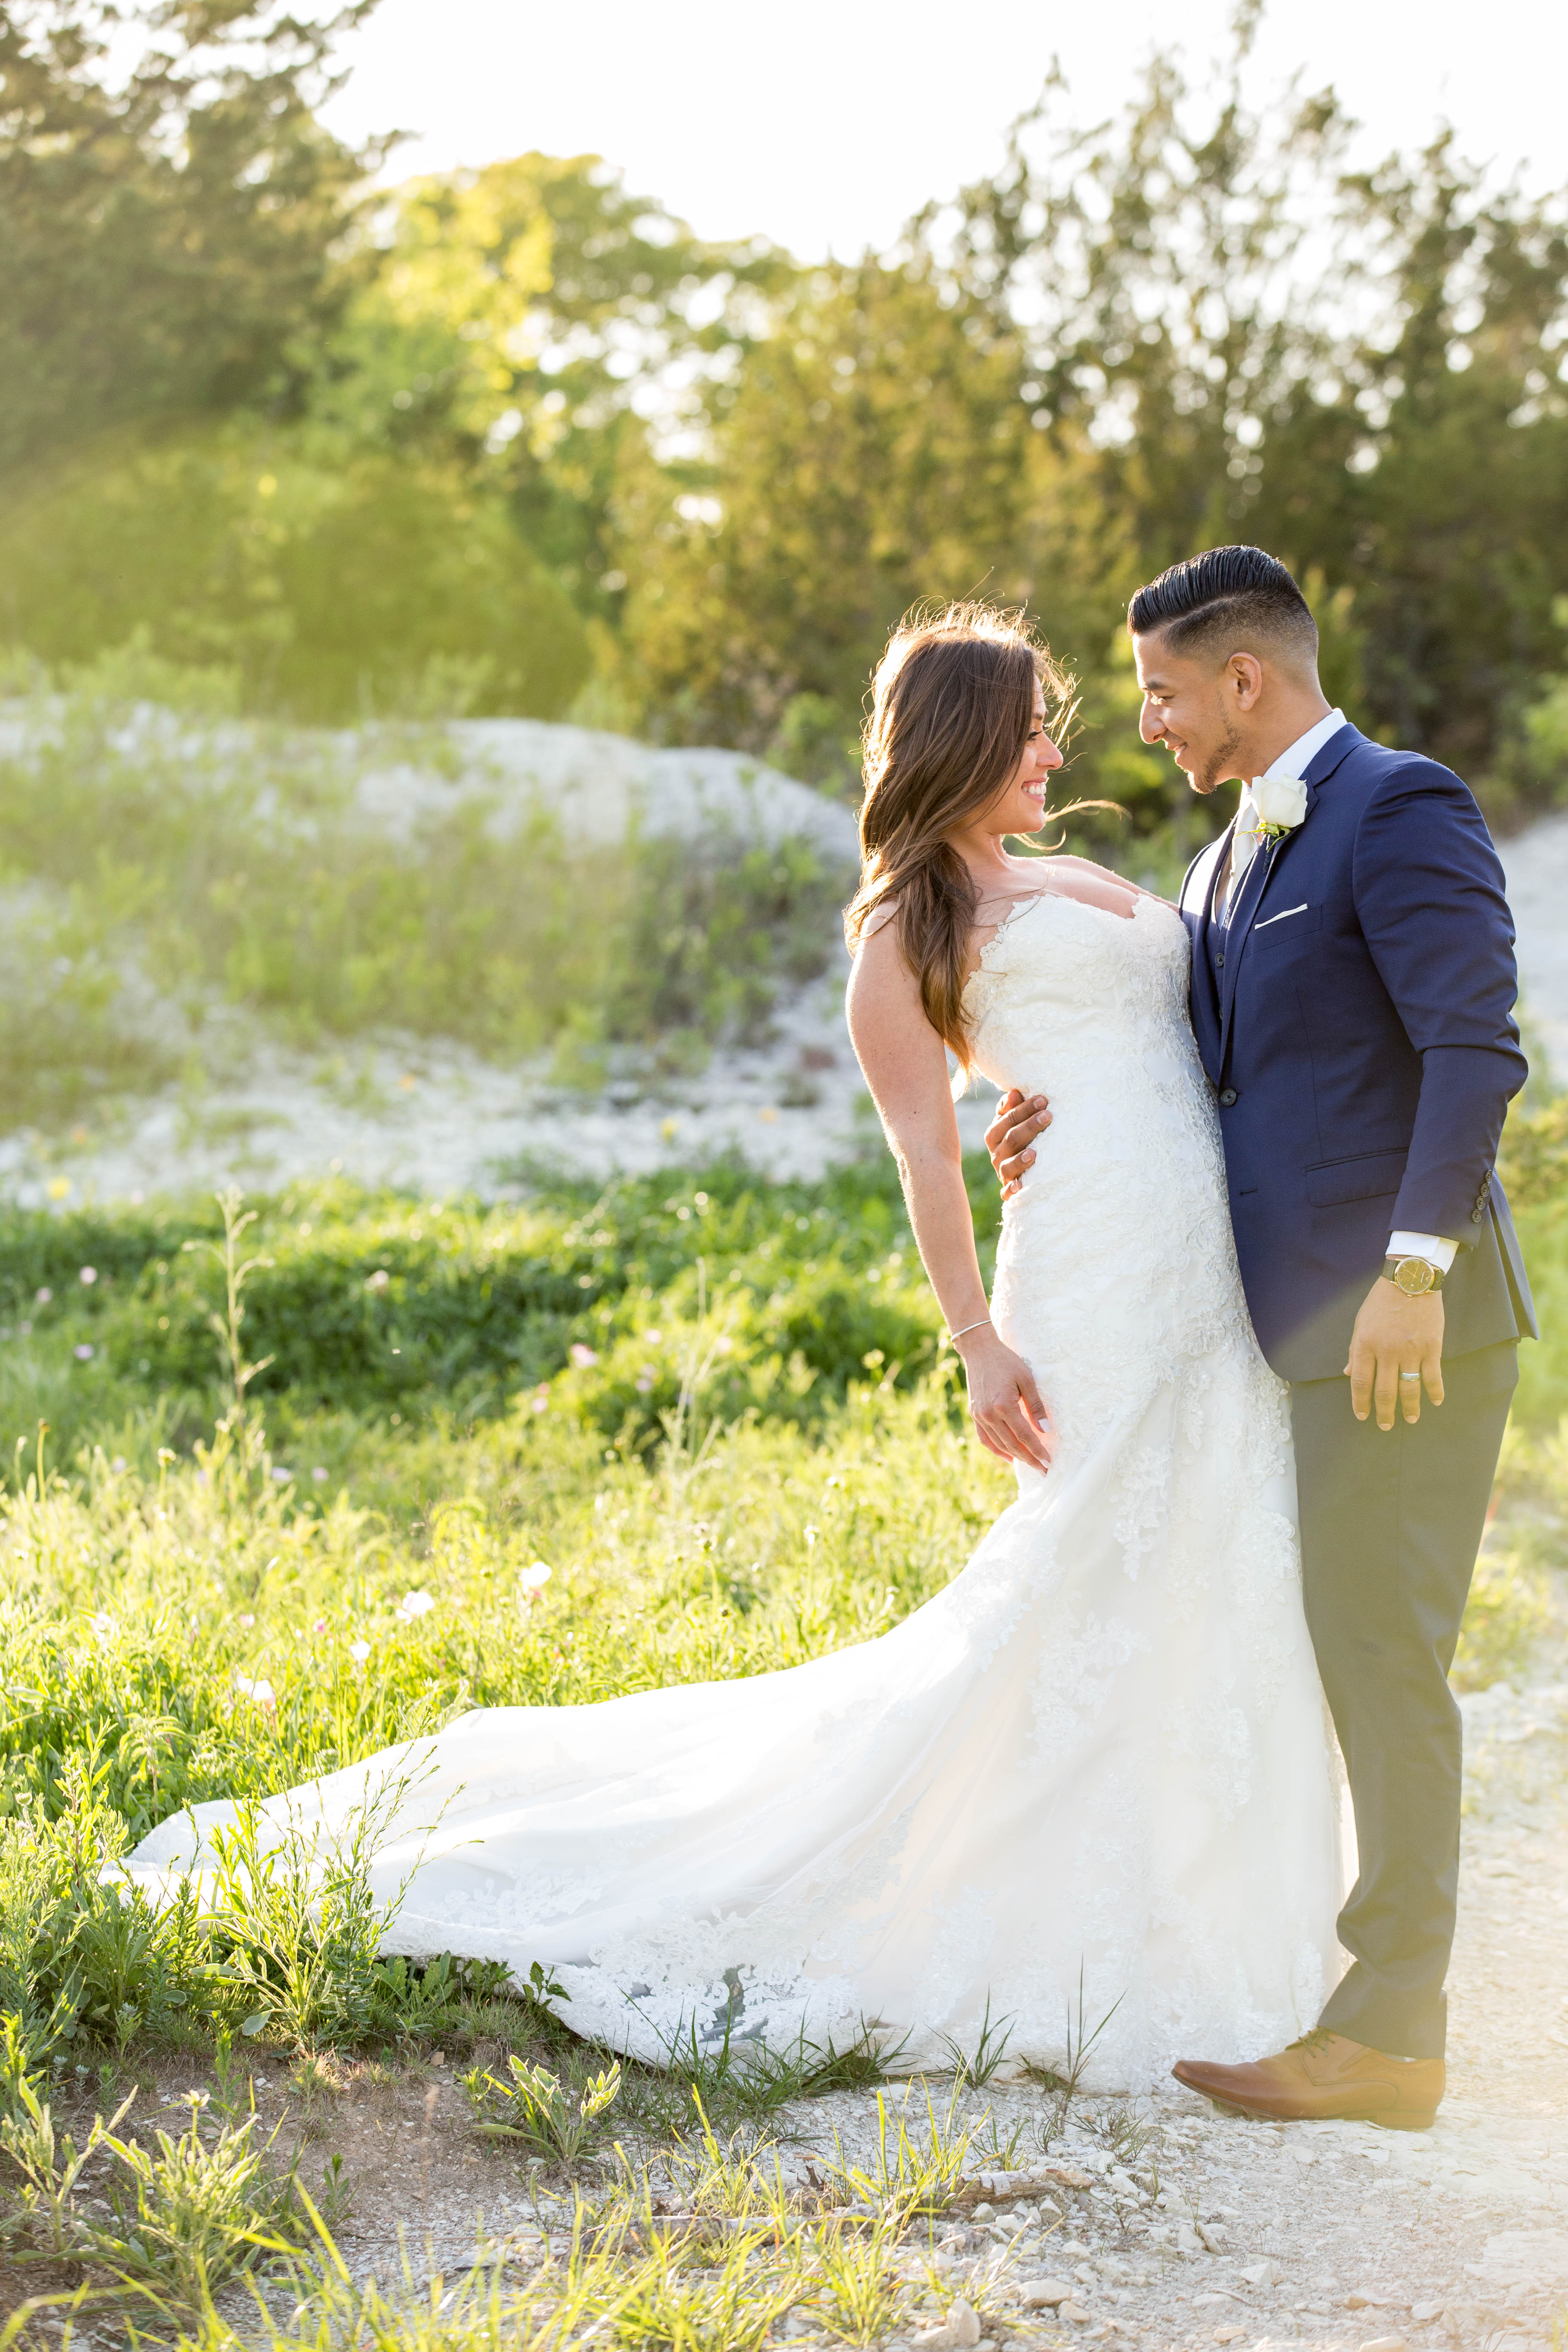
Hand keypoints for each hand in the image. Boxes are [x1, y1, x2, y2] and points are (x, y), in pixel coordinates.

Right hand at [957, 1327, 1054, 1470]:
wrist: (979, 1350)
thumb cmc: (1006, 1362)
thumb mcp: (1026, 1380)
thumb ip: (1036, 1406)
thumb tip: (1046, 1431)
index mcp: (1004, 1405)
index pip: (1024, 1436)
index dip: (1037, 1451)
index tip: (1048, 1462)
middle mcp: (989, 1414)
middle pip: (1012, 1445)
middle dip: (1029, 1459)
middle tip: (1043, 1470)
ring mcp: (979, 1416)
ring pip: (999, 1444)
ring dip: (1015, 1457)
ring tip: (1030, 1463)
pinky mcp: (974, 1414)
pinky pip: (985, 1439)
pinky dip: (997, 1450)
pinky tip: (1008, 1456)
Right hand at [984, 1088, 1052, 1199]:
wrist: (1019, 1171)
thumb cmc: (1021, 1139)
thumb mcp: (1013, 1123)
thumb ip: (1011, 1108)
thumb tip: (1014, 1092)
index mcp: (995, 1134)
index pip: (1006, 1119)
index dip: (1024, 1109)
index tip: (1043, 1100)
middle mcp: (996, 1153)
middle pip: (1010, 1139)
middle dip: (1029, 1126)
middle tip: (1048, 1116)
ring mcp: (1002, 1173)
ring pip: (1008, 1166)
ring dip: (1020, 1160)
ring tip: (1034, 1153)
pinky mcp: (1008, 1191)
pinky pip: (1006, 1193)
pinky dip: (1012, 1190)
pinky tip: (1020, 1186)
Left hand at [1344, 1278, 1444, 1428]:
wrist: (1410, 1280)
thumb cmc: (1381, 1301)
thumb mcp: (1360, 1323)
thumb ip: (1354, 1350)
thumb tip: (1347, 1374)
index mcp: (1365, 1345)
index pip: (1360, 1382)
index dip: (1360, 1402)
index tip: (1362, 1415)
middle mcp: (1387, 1351)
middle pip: (1384, 1391)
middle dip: (1384, 1412)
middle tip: (1385, 1426)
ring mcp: (1411, 1351)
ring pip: (1409, 1388)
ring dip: (1410, 1407)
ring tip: (1410, 1419)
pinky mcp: (1432, 1347)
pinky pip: (1433, 1375)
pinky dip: (1435, 1391)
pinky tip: (1436, 1401)